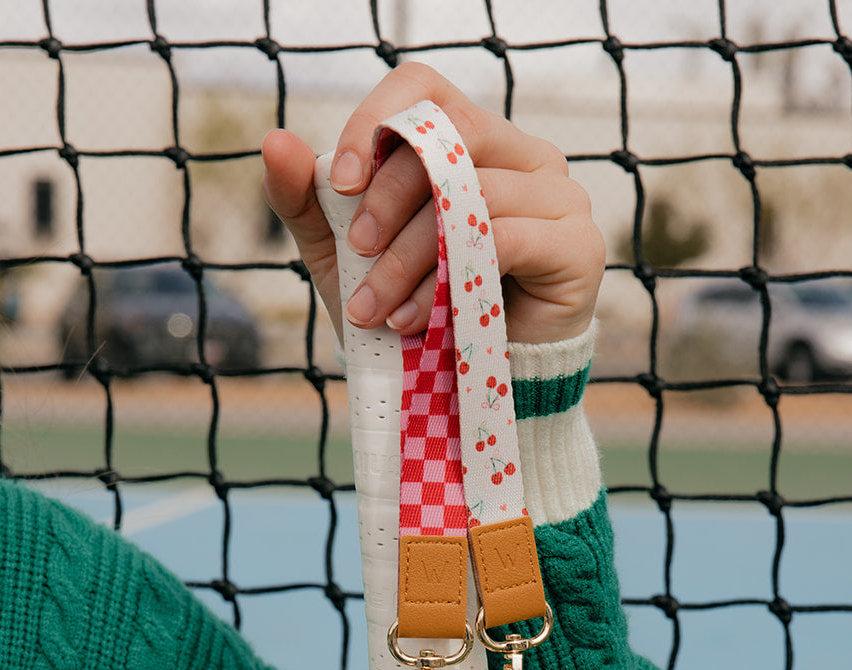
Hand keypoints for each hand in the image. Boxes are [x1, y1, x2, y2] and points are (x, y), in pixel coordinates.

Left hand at [261, 62, 603, 346]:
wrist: (467, 397)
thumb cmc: (414, 315)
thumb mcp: (347, 258)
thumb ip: (308, 201)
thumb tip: (274, 142)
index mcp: (474, 141)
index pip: (424, 90)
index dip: (376, 123)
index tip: (340, 182)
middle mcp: (524, 155)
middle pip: (448, 138)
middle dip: (388, 200)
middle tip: (357, 252)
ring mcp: (560, 196)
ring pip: (474, 194)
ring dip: (411, 257)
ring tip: (378, 309)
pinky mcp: (577, 246)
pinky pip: (509, 237)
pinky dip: (451, 280)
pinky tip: (421, 320)